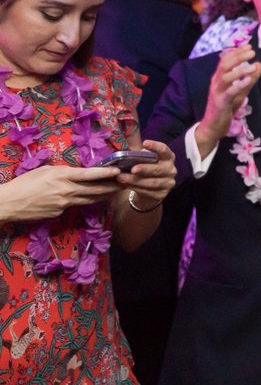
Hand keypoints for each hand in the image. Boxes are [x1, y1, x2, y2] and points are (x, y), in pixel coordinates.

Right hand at [0, 164, 121, 221]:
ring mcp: (64, 204)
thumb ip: (64, 172)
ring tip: (115, 191)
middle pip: (95, 190)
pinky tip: (84, 199)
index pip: (89, 175)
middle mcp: (66, 191)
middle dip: (112, 187)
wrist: (8, 203)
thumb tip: (77, 174)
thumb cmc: (24, 183)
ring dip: (103, 195)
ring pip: (88, 200)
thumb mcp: (45, 171)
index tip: (118, 171)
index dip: (105, 173)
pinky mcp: (59, 214)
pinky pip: (73, 206)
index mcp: (62, 176)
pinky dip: (80, 201)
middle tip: (125, 182)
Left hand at [116, 140, 177, 210]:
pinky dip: (135, 188)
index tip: (145, 142)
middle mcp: (171, 170)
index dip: (155, 146)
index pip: (164, 150)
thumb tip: (126, 146)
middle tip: (132, 169)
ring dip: (135, 180)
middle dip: (145, 169)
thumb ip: (138, 153)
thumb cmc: (145, 169)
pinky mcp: (162, 195)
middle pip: (158, 169)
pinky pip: (147, 191)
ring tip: (121, 177)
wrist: (150, 189)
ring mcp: (168, 183)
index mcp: (168, 158)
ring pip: (152, 182)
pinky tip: (125, 185)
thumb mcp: (144, 159)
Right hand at [196, 44, 260, 150]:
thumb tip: (259, 64)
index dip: (237, 52)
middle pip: (225, 64)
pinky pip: (229, 92)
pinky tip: (248, 80)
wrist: (213, 126)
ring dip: (240, 70)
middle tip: (252, 52)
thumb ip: (249, 79)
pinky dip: (239, 85)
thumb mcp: (240, 91)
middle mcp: (216, 82)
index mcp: (218, 78)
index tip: (249, 46)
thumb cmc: (226, 107)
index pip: (225, 60)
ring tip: (253, 65)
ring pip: (226, 76)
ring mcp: (217, 92)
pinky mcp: (221, 102)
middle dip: (238, 57)